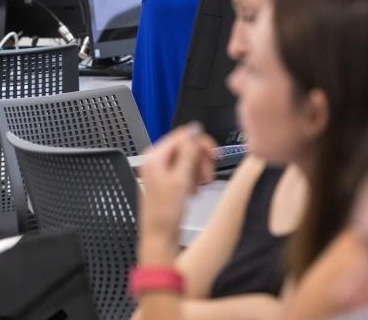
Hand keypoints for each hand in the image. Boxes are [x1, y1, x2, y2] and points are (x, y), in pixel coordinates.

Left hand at [138, 124, 215, 251]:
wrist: (160, 236)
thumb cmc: (165, 213)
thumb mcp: (181, 179)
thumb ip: (189, 153)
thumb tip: (194, 131)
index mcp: (155, 155)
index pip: (183, 135)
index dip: (201, 144)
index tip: (213, 154)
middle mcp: (155, 160)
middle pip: (187, 146)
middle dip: (200, 159)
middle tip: (206, 174)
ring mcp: (161, 170)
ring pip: (188, 158)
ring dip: (198, 170)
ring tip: (199, 185)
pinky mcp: (167, 180)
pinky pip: (185, 170)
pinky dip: (193, 177)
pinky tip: (194, 190)